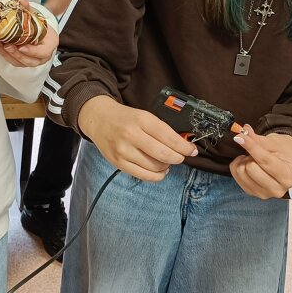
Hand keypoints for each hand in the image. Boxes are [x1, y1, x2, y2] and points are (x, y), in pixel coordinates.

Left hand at [0, 0, 57, 67]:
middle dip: (16, 54)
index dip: (32, 51)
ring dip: (7, 54)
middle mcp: (41, 57)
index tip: (22, 47)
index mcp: (49, 46)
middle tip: (6, 45)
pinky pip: (12, 61)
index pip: (42, 52)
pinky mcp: (21, 62)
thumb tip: (20, 0)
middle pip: (29, 60)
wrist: (39, 32)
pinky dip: (3, 54)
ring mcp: (31, 61)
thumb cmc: (39, 26)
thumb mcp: (36, 16)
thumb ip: (28, 9)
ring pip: (19, 62)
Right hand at [77, 95, 196, 181]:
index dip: (184, 146)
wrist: (99, 119)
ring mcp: (123, 150)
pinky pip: (143, 175)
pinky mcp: (118, 162)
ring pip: (154, 167)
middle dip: (177, 158)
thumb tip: (182, 145)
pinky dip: (156, 176)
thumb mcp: (144, 116)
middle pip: (163, 154)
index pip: (168, 136)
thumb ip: (160, 129)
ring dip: (166, 167)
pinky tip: (159, 171)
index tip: (192, 150)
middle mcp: (132, 135)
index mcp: (142, 120)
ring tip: (167, 163)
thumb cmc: (125, 118)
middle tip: (180, 158)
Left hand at [229, 125, 291, 199]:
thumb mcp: (275, 143)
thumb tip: (242, 133)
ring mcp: (264, 194)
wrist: (287, 163)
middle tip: (257, 153)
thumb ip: (258, 139)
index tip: (240, 136)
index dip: (250, 146)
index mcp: (287, 175)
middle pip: (251, 168)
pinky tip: (249, 165)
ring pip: (241, 172)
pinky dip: (239, 167)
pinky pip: (236, 177)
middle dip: (251, 156)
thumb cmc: (283, 152)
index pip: (264, 160)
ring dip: (244, 162)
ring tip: (254, 159)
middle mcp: (277, 189)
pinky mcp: (252, 193)